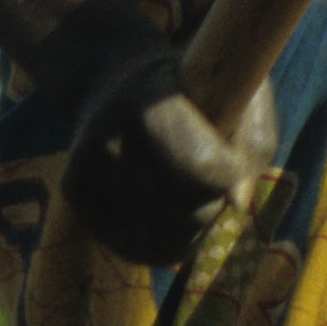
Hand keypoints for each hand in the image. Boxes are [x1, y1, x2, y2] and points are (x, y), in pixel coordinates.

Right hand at [41, 0, 262, 267]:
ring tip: (190, 190)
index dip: (232, 170)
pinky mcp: (75, 196)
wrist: (114, 76)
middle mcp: (104, 138)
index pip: (204, 169)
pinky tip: (167, 208)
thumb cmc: (192, 88)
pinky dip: (167, 240)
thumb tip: (238, 205)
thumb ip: (252, 143)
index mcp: (145, 101)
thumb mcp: (235, 92)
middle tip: (212, 174)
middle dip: (214, 202)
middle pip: (186, 212)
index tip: (232, 153)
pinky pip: (140, 249)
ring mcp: (82, 171)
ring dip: (194, 226)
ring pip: (166, 240)